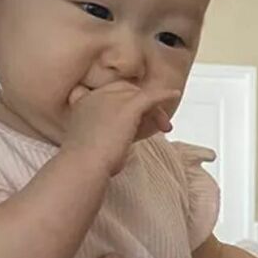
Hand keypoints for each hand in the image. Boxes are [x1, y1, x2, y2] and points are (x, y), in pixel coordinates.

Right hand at [62, 81, 179, 175]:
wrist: (82, 166)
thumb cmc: (86, 163)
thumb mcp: (91, 140)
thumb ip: (104, 130)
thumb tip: (120, 138)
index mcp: (85, 102)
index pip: (111, 93)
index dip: (123, 103)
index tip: (133, 119)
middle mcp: (98, 95)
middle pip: (128, 91)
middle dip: (142, 106)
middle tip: (154, 125)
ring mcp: (112, 98)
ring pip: (141, 96)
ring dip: (154, 111)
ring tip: (164, 127)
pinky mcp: (129, 105)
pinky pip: (151, 96)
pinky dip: (164, 94)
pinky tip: (175, 94)